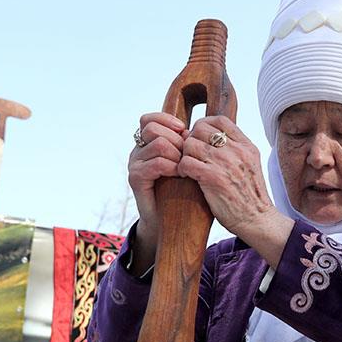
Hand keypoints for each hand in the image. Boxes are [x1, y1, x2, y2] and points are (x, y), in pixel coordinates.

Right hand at [126, 112, 185, 272]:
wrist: (169, 222)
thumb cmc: (184, 192)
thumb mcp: (188, 164)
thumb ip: (188, 146)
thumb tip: (206, 128)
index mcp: (148, 143)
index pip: (149, 119)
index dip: (168, 120)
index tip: (184, 131)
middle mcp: (138, 151)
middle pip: (152, 128)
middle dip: (175, 139)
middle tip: (187, 154)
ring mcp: (135, 164)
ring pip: (158, 144)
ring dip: (177, 154)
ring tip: (185, 167)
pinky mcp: (136, 178)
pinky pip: (156, 163)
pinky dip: (172, 167)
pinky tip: (180, 175)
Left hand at [179, 116, 292, 266]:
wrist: (258, 220)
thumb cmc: (249, 196)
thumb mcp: (249, 165)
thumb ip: (234, 149)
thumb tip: (206, 135)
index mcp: (247, 146)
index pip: (219, 120)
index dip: (204, 125)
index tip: (200, 139)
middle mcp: (237, 151)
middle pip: (200, 129)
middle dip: (191, 141)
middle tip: (191, 155)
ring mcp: (226, 164)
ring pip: (190, 144)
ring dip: (185, 155)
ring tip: (189, 167)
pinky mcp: (214, 178)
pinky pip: (186, 162)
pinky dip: (182, 169)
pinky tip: (188, 176)